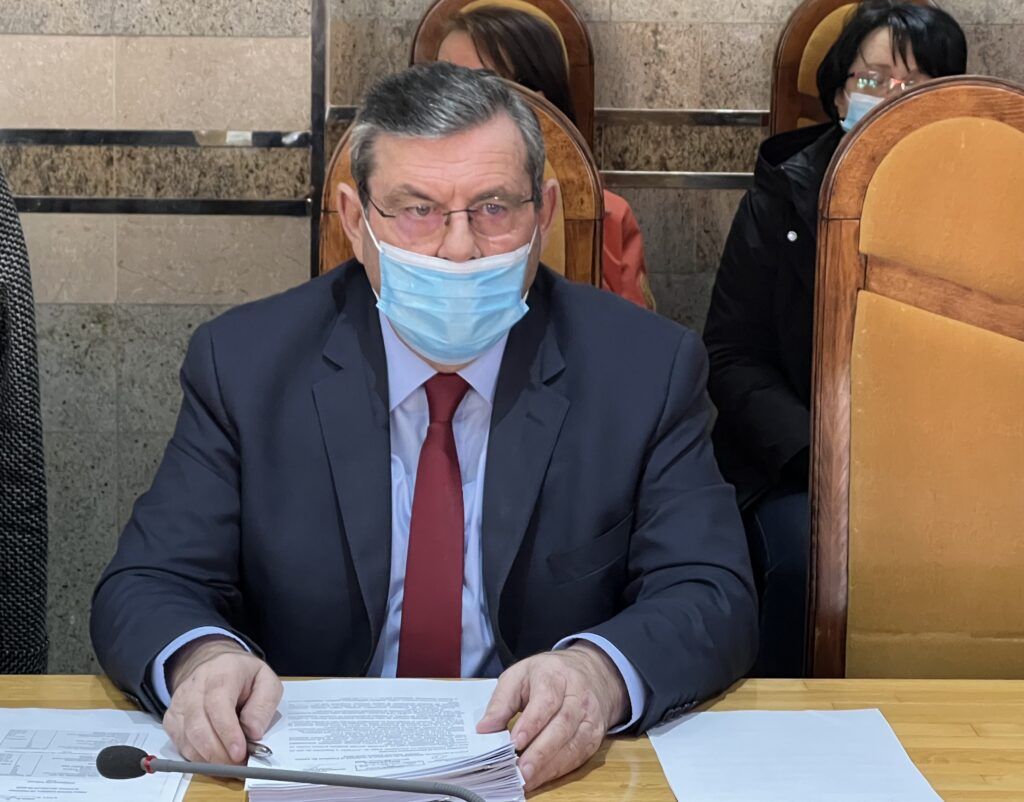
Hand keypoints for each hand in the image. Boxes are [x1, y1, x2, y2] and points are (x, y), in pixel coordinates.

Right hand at [162, 636, 281, 764]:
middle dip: (219, 753)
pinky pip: (180, 745)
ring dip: (209, 759)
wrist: (214, 665)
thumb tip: (253, 732)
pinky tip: (214, 759)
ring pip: (187, 739)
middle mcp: (195, 687)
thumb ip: (264, 704)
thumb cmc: (243, 675)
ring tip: (229, 765)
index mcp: (221, 673)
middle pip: (198, 726)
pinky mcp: (171, 719)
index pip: (218, 704)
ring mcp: (179, 704)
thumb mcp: (266, 680)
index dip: (228, 732)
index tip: (240, 753)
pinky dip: (197, 757)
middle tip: (238, 766)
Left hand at [476, 642, 626, 790]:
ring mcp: (590, 716)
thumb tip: (484, 729)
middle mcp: (578, 695)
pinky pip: (579, 756)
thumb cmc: (547, 675)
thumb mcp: (519, 676)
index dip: (532, 722)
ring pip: (573, 744)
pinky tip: (540, 777)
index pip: (547, 699)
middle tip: (520, 770)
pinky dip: (559, 770)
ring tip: (527, 779)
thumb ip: (501, 702)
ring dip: (549, 766)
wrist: (590, 673)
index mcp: (556, 674)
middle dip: (540, 751)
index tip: (515, 742)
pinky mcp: (595, 735)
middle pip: (562, 725)